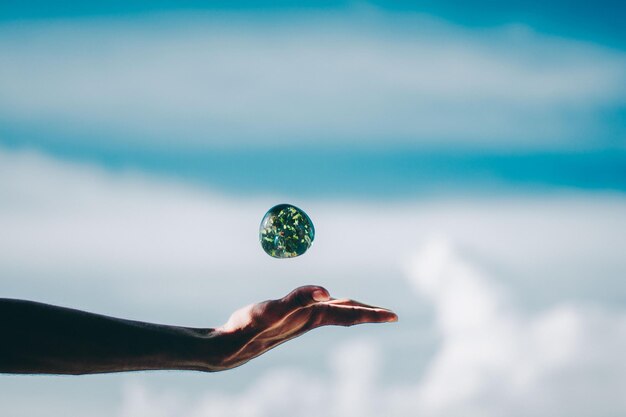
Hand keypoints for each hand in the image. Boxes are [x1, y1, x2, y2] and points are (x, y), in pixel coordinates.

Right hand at [207, 285, 397, 370]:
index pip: (349, 314)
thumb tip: (326, 291)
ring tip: (365, 309)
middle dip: (369, 313)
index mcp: (312, 317)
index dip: (372, 314)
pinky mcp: (289, 319)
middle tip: (390, 315)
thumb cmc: (250, 328)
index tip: (394, 316)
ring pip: (334, 313)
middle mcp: (310, 320)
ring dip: (352, 310)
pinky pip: (318, 310)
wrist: (231, 347)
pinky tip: (325, 302)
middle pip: (347, 315)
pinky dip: (330, 304)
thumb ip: (298, 299)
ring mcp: (300, 321)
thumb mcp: (273, 310)